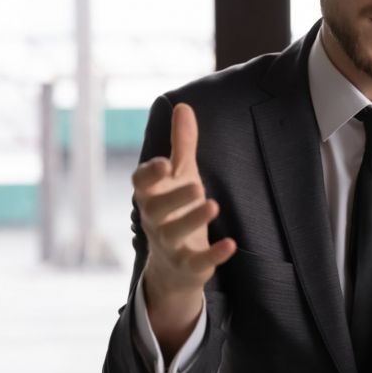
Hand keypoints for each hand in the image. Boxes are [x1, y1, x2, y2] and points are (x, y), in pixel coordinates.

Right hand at [133, 103, 235, 351]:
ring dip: (193, 220)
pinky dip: (213, 254)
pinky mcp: (187, 265)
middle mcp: (155, 220)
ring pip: (174, 234)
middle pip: (156, 209)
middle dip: (174, 198)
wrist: (173, 266)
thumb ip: (182, 144)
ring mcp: (169, 245)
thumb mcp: (181, 175)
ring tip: (213, 205)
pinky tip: (230, 244)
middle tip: (196, 185)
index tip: (164, 163)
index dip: (149, 175)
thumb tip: (183, 106)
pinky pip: (197, 262)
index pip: (141, 184)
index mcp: (152, 195)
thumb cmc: (176, 208)